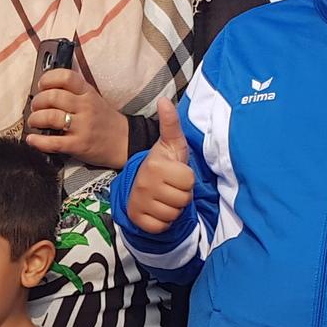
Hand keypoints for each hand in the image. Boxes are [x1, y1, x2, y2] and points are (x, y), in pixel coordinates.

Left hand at [26, 68, 128, 168]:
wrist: (125, 141)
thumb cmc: (105, 120)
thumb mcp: (94, 98)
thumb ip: (74, 92)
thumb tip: (47, 89)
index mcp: (87, 93)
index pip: (65, 77)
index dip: (48, 79)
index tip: (42, 85)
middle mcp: (85, 107)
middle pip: (52, 97)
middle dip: (37, 102)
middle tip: (35, 107)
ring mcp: (82, 126)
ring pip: (50, 117)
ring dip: (35, 119)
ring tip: (34, 122)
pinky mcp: (79, 145)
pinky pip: (53, 142)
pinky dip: (38, 141)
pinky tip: (32, 140)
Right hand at [125, 99, 194, 232]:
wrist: (141, 185)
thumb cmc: (163, 163)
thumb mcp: (170, 143)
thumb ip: (171, 123)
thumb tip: (165, 100)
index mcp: (155, 165)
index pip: (188, 181)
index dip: (186, 179)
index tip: (176, 174)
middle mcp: (145, 184)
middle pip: (183, 199)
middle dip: (181, 195)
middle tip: (171, 187)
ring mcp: (139, 203)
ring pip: (173, 214)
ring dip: (173, 208)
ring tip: (165, 197)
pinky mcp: (138, 219)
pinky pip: (162, 226)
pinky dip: (163, 222)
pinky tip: (158, 210)